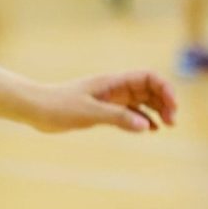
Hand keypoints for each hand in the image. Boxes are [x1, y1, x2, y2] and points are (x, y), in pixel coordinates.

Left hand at [25, 71, 176, 136]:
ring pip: (141, 101)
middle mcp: (114, 88)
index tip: (172, 106)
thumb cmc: (58, 107)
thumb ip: (117, 118)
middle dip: (164, 102)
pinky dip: (141, 119)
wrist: (35, 109)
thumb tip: (146, 126)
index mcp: (112, 82)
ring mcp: (109, 99)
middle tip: (171, 122)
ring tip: (166, 126)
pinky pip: (128, 113)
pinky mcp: (101, 110)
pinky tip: (149, 130)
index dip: (164, 88)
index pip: (147, 78)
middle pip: (148, 89)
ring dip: (156, 111)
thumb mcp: (89, 113)